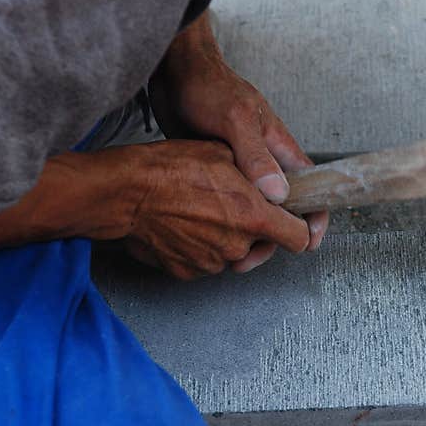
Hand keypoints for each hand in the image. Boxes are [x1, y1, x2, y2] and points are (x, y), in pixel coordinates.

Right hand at [121, 140, 308, 279]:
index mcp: (254, 217)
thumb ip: (258, 176)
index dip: (298, 229)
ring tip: (203, 211)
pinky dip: (200, 248)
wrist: (125, 193)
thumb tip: (275, 186)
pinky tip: (185, 225)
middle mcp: (237, 246)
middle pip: (262, 246)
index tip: (292, 223)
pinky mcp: (187, 272)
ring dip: (226, 238)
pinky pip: (205, 262)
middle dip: (255, 230)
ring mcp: (212, 263)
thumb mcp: (223, 154)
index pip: (299, 238)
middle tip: (233, 206)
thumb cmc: (171, 168)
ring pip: (232, 254)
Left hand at [150, 10, 328, 270]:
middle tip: (248, 260)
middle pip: (282, 210)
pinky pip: (232, 204)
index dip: (315, 218)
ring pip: (256, 211)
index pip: (312, 189)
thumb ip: (256, 157)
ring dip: (247, 234)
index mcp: (280, 150)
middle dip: (272, 238)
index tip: (308, 244)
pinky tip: (210, 236)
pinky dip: (227, 223)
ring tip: (228, 255)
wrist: (172, 72)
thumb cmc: (208, 87)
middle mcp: (267, 163)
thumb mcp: (233, 120)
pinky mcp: (220, 173)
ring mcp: (243, 169)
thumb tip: (278, 195)